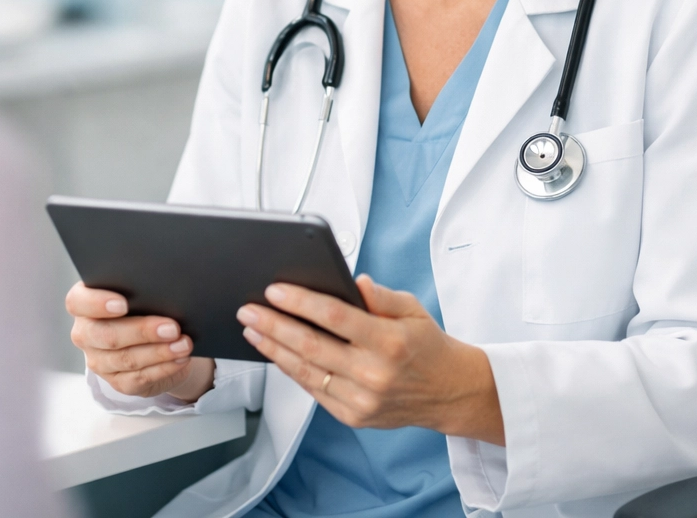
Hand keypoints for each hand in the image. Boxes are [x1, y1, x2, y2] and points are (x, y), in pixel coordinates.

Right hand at [66, 282, 214, 401]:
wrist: (150, 335)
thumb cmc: (143, 302)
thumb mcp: (138, 290)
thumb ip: (140, 286)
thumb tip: (165, 287)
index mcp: (84, 304)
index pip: (78, 302)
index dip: (97, 303)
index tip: (123, 304)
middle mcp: (86, 333)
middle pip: (107, 335)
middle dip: (142, 331)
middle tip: (172, 327)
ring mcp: (99, 361)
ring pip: (126, 359)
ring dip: (160, 352)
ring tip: (184, 344)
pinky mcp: (117, 381)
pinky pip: (139, 378)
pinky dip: (163, 368)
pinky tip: (180, 358)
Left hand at [236, 274, 503, 443]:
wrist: (448, 391)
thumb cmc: (427, 343)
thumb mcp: (412, 308)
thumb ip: (380, 295)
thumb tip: (353, 281)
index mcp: (389, 341)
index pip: (335, 317)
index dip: (300, 302)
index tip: (274, 290)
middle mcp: (373, 374)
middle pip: (311, 346)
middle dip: (273, 325)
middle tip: (248, 310)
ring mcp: (362, 399)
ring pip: (306, 371)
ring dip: (273, 349)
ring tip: (252, 330)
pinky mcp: (354, 416)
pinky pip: (313, 390)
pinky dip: (291, 370)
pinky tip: (275, 353)